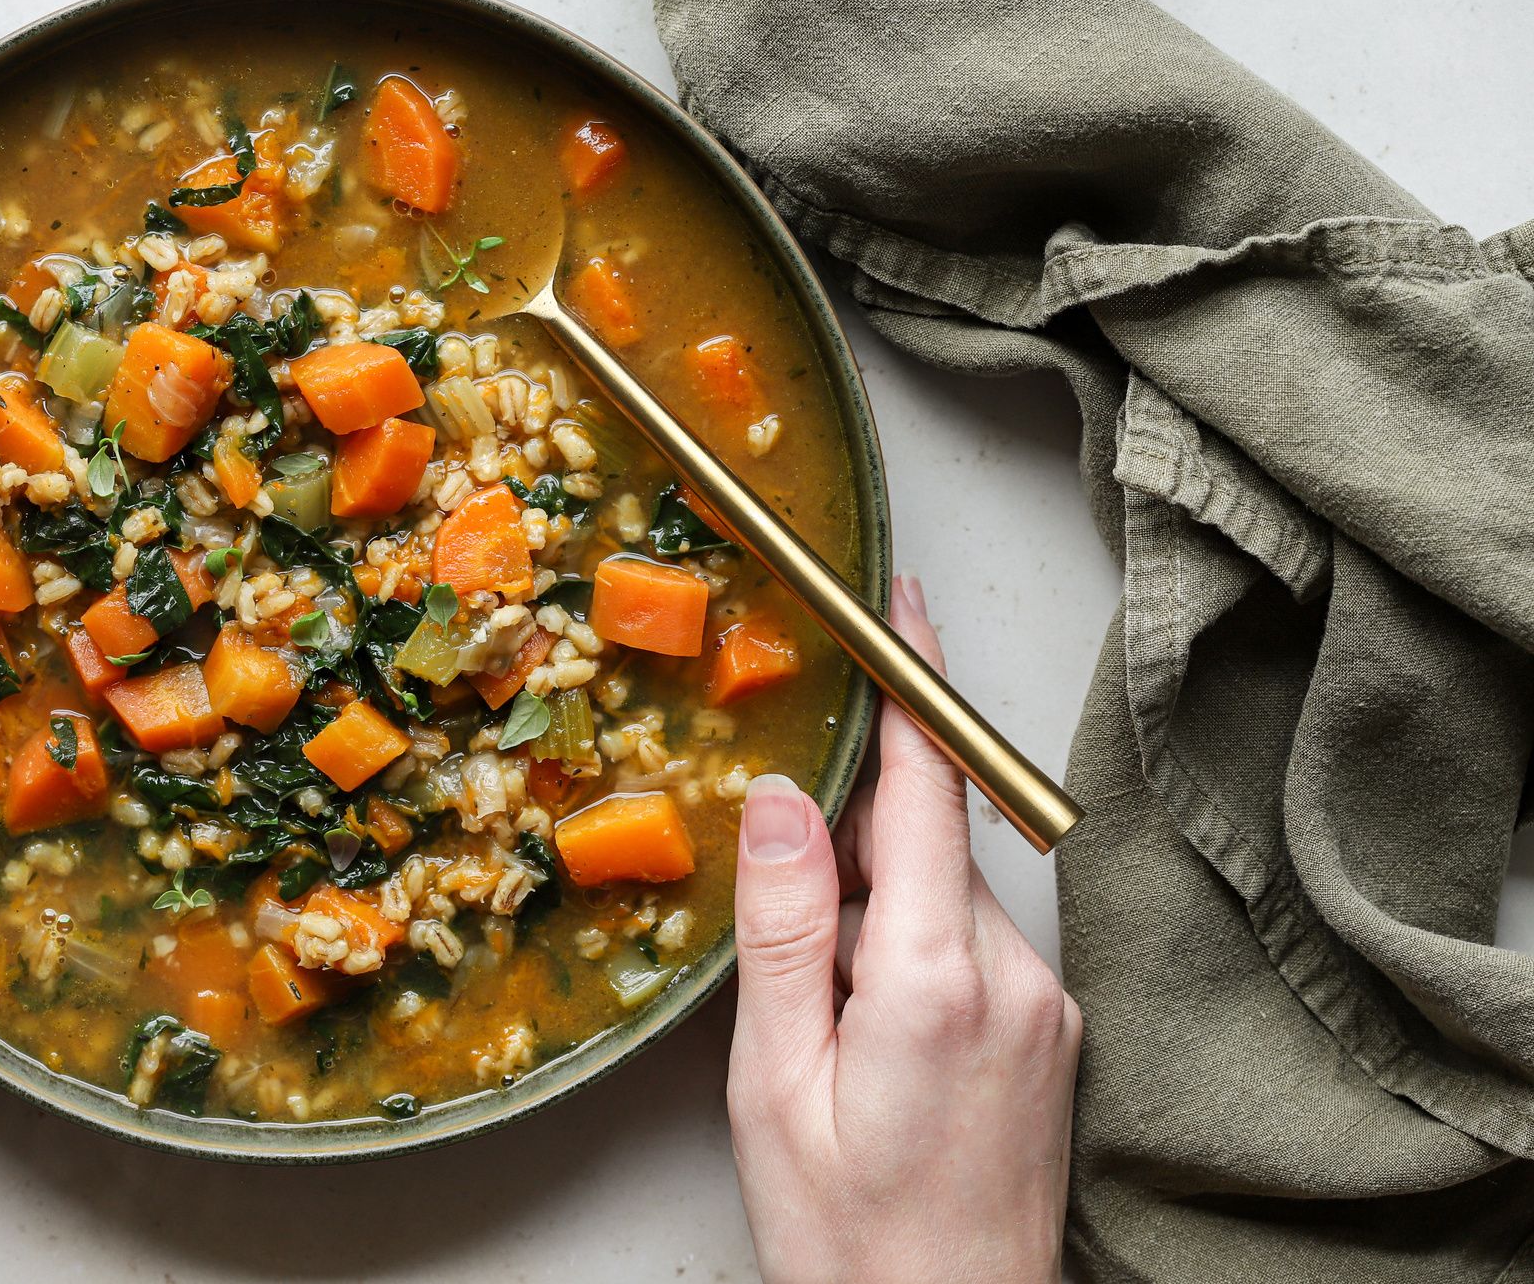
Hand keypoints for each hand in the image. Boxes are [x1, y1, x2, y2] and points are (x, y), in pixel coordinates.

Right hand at [726, 577, 1080, 1283]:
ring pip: (942, 895)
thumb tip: (783, 801)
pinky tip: (864, 1038)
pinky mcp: (1052, 1032)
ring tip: (822, 1028)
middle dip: (848, 851)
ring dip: (872, 916)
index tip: (902, 605)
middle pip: (926, 842)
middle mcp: (1015, 973)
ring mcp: (1045, 1004)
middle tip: (785, 949)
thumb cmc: (849, 1235)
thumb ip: (780, 929)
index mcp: (935, 976)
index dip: (914, 686)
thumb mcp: (773, 1083)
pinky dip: (906, 952)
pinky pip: (969, 945)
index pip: (931, 789)